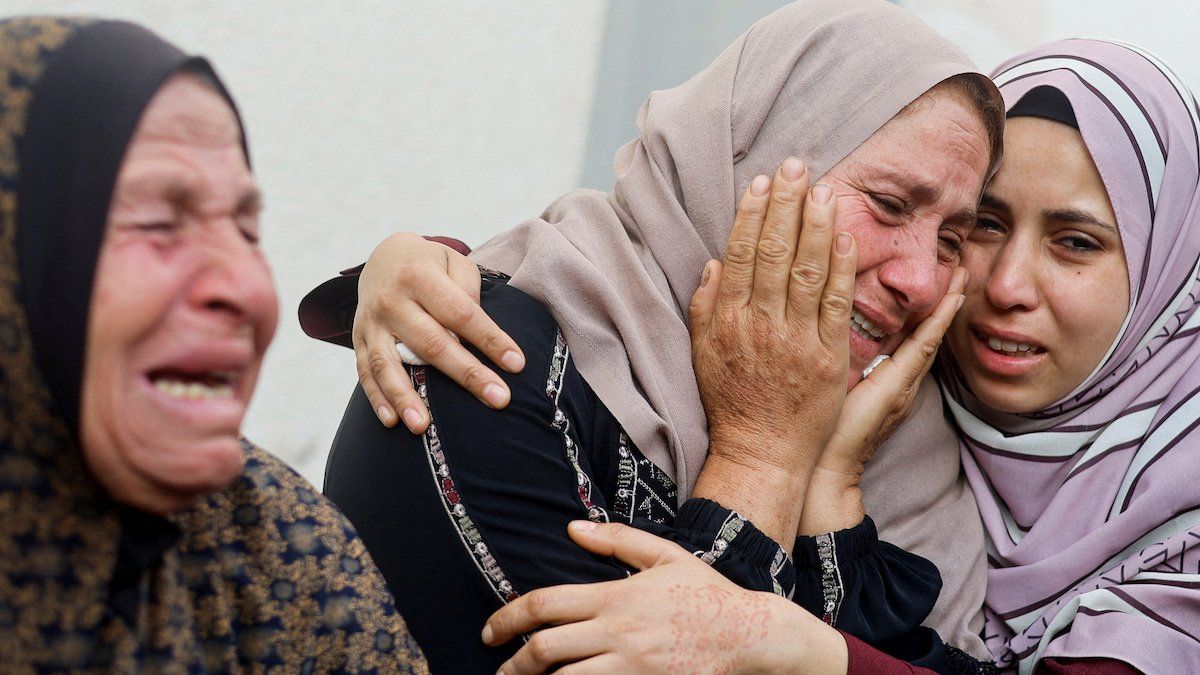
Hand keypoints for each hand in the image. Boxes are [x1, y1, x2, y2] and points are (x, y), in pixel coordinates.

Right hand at [353, 232, 524, 432]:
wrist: (384, 257)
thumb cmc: (431, 265)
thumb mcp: (453, 262)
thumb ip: (468, 291)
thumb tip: (477, 334)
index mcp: (420, 276)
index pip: (461, 313)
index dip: (490, 340)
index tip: (516, 364)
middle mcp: (392, 299)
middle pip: (431, 343)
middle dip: (467, 374)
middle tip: (498, 400)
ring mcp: (371, 322)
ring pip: (388, 364)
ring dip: (405, 398)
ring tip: (424, 426)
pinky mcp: (358, 339)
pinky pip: (365, 372)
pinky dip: (377, 398)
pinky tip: (393, 422)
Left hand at [482, 521, 846, 673]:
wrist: (752, 636)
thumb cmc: (708, 594)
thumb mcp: (666, 556)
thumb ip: (616, 539)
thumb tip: (571, 528)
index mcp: (616, 596)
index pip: (544, 605)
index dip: (506, 619)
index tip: (490, 632)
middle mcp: (618, 633)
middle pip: (545, 651)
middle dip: (513, 665)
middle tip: (501, 670)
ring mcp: (632, 667)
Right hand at [688, 158, 856, 544]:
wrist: (760, 452)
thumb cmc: (730, 402)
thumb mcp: (703, 352)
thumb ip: (706, 305)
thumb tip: (715, 262)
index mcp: (728, 319)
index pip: (740, 253)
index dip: (751, 213)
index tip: (761, 183)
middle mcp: (760, 324)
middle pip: (773, 251)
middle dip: (785, 204)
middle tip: (795, 165)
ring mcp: (796, 339)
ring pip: (806, 270)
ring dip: (815, 224)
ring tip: (822, 188)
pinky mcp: (828, 356)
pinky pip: (836, 303)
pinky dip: (841, 267)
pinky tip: (845, 236)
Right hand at [799, 267, 967, 534]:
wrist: (829, 475)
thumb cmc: (831, 435)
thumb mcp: (842, 392)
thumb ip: (856, 360)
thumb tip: (867, 325)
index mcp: (897, 381)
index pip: (928, 336)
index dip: (945, 307)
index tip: (961, 277)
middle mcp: (906, 387)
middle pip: (932, 338)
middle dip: (947, 305)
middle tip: (961, 271)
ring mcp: (900, 396)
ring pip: (922, 350)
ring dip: (934, 320)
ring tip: (944, 291)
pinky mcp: (890, 402)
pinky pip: (909, 362)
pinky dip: (917, 339)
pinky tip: (909, 329)